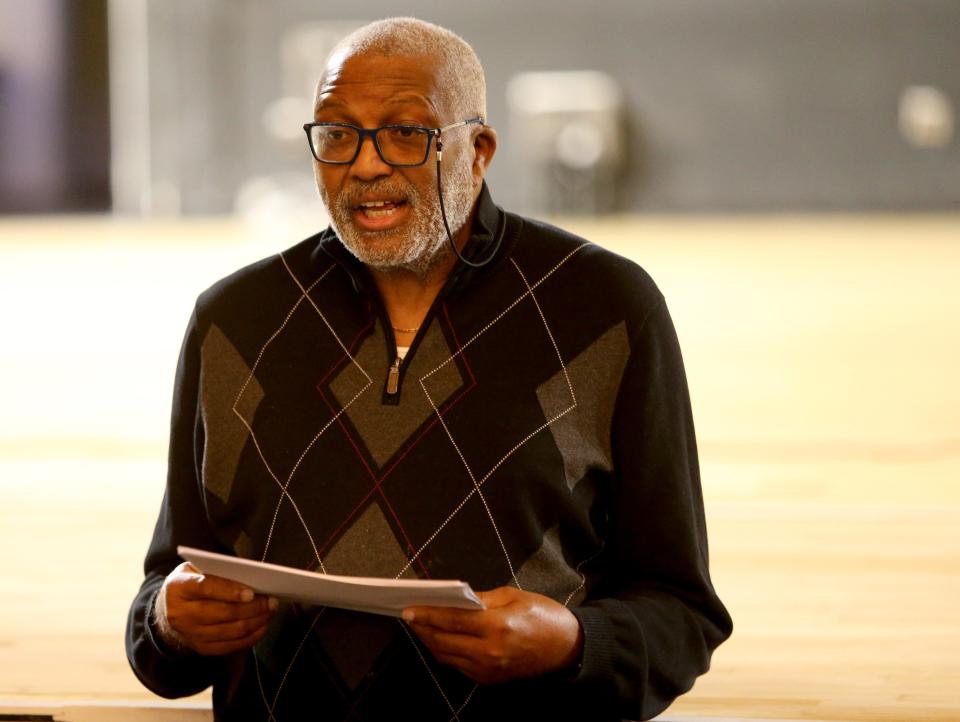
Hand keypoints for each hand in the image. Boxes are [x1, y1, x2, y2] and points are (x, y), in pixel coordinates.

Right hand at [155, 562, 277, 655]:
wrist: (167, 610)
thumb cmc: (190, 583)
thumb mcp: (195, 568)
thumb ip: (217, 570)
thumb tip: (250, 576)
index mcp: (179, 587)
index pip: (206, 588)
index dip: (230, 591)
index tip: (251, 593)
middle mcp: (181, 613)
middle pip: (222, 613)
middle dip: (252, 607)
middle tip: (271, 601)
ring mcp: (190, 634)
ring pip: (230, 631)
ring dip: (255, 621)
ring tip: (270, 611)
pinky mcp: (200, 648)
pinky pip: (229, 646)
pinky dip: (250, 637)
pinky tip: (262, 627)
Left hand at [402, 586, 583, 684]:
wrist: (567, 647)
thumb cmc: (543, 615)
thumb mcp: (512, 596)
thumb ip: (480, 599)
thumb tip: (453, 599)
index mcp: (497, 627)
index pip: (451, 620)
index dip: (427, 614)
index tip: (409, 609)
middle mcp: (490, 652)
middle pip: (443, 642)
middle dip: (423, 629)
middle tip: (409, 616)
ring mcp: (489, 670)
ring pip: (446, 657)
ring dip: (430, 641)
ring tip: (420, 626)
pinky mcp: (490, 679)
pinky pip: (458, 665)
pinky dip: (445, 652)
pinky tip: (440, 639)